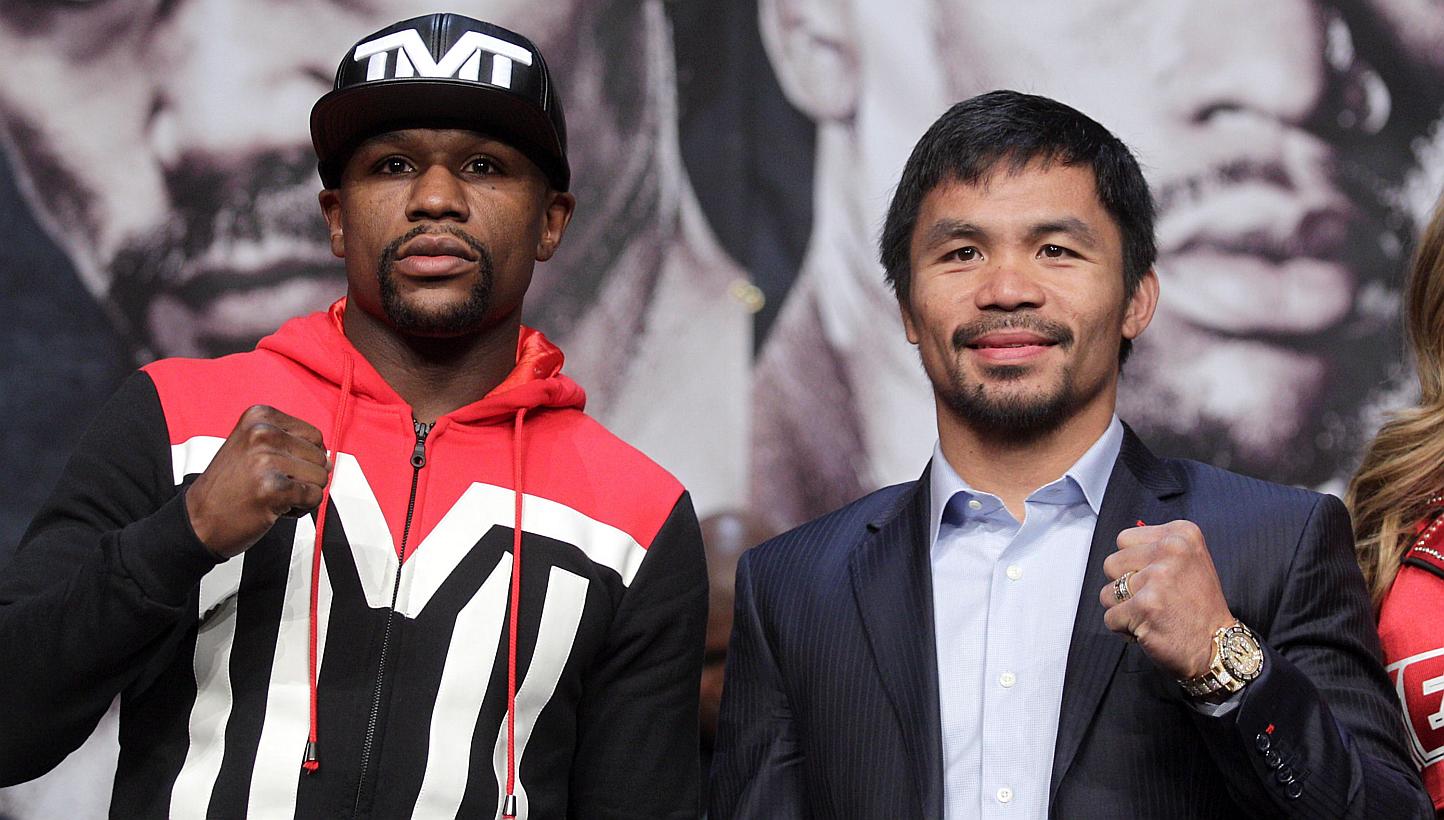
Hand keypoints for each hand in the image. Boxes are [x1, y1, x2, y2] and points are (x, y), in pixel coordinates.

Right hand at [185, 406, 330, 559]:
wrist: (197, 520)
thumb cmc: (228, 487)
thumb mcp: (252, 447)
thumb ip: (290, 444)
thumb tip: (331, 460)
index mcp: (259, 417)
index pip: (314, 436)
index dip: (304, 458)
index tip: (278, 468)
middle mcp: (263, 433)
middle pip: (320, 456)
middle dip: (304, 477)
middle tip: (273, 485)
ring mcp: (267, 460)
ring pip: (321, 478)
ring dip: (302, 493)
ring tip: (273, 496)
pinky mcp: (273, 488)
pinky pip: (314, 497)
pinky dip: (301, 508)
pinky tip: (275, 508)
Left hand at [1098, 520, 1233, 678]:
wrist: (1218, 646)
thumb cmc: (1199, 607)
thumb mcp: (1189, 561)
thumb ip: (1155, 548)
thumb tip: (1123, 547)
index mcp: (1181, 533)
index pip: (1124, 540)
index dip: (1133, 564)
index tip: (1158, 579)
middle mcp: (1171, 549)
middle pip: (1111, 563)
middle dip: (1124, 586)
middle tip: (1154, 600)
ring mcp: (1158, 577)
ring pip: (1108, 591)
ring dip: (1123, 609)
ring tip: (1152, 614)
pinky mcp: (1145, 605)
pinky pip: (1110, 617)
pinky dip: (1123, 629)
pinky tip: (1149, 628)